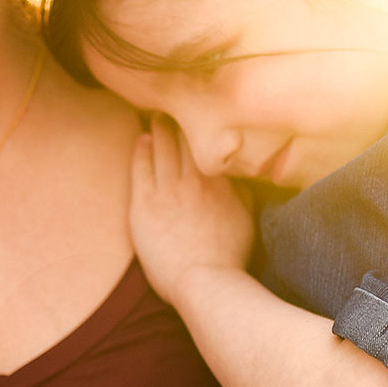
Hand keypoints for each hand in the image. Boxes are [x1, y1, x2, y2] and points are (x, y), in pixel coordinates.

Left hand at [129, 115, 255, 306]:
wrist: (204, 282)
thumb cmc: (228, 256)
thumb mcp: (246, 218)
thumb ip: (243, 190)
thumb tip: (243, 171)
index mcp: (220, 181)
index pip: (210, 143)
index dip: (203, 125)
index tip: (199, 112)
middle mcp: (194, 179)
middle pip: (184, 138)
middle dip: (179, 119)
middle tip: (172, 104)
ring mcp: (168, 191)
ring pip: (162, 147)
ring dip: (159, 128)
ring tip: (155, 116)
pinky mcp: (144, 206)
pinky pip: (140, 168)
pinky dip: (141, 150)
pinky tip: (141, 140)